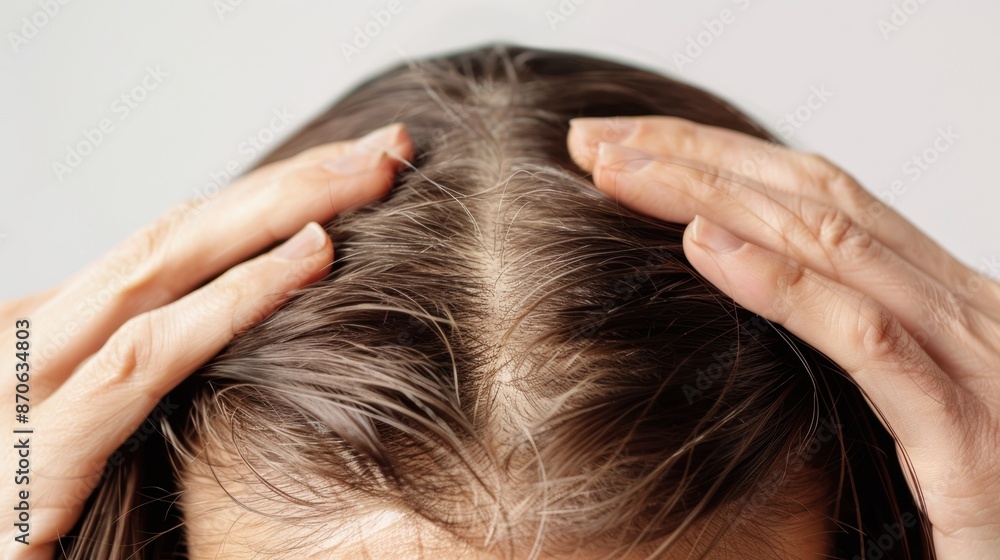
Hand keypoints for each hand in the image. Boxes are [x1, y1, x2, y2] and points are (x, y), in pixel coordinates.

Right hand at [0, 123, 412, 558]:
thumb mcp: (103, 444)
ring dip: (282, 212)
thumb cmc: (50, 534)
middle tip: (387, 147)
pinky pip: (148, 356)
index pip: (176, 241)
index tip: (356, 170)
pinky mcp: (33, 456)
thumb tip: (244, 339)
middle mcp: (35, 340)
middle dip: (291, 183)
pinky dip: (235, 300)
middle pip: (181, 233)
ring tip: (373, 175)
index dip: (269, 198)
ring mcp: (23, 386)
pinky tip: (311, 258)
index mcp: (53, 336)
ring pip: (166, 265)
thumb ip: (154, 386)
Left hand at [568, 116, 999, 558]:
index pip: (815, 195)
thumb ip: (841, 341)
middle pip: (813, 197)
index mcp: (937, 301)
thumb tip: (735, 287)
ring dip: (714, 201)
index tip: (620, 145)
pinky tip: (706, 250)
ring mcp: (971, 366)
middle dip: (696, 158)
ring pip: (834, 246)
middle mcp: (959, 311)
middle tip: (596, 140)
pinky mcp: (967, 440)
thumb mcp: (897, 406)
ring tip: (622, 176)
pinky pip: (870, 345)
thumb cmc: (961, 509)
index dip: (713, 158)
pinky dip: (787, 290)